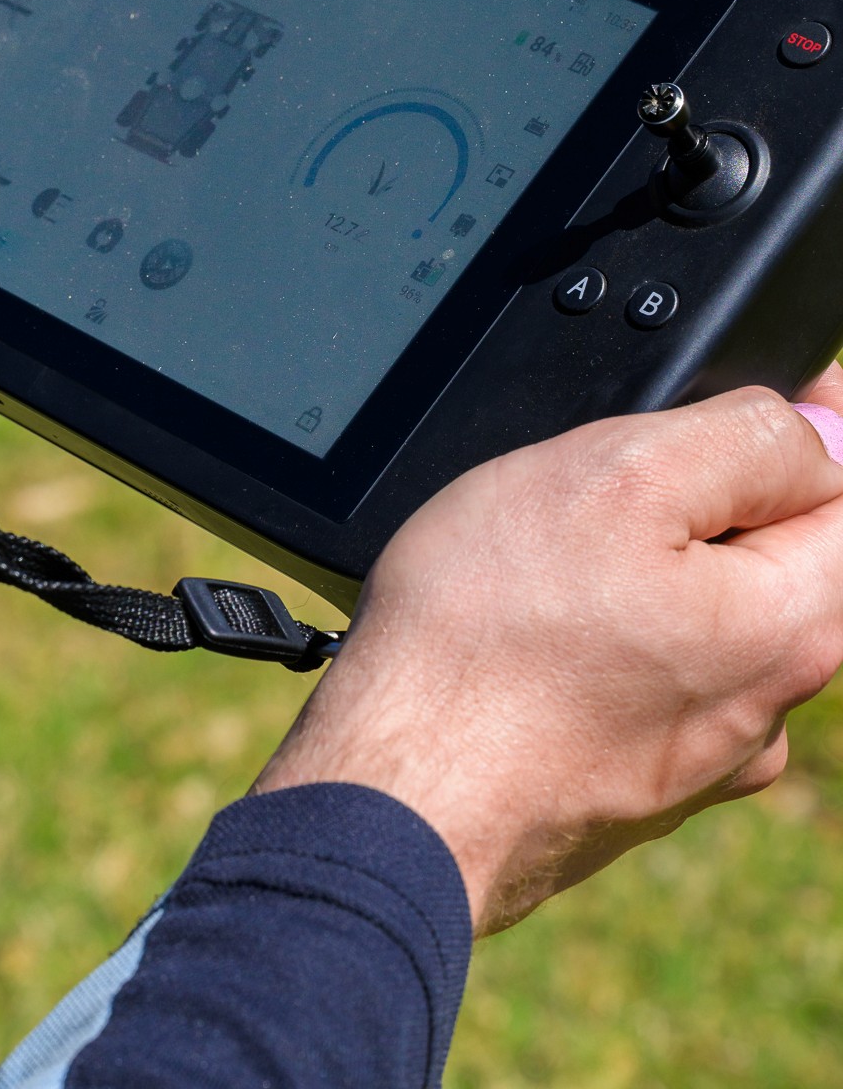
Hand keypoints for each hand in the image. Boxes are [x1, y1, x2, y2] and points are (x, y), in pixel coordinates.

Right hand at [255, 370, 842, 934]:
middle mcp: (769, 704)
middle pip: (780, 555)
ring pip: (704, 615)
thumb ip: (745, 441)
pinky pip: (642, 674)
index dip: (807, 425)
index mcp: (793, 625)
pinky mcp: (629, 779)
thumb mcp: (617, 476)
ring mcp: (700, 754)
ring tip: (548, 553)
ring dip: (650, 567)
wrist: (397, 793)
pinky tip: (533, 630)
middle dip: (707, 499)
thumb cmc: (488, 637)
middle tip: (600, 474)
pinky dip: (603, 636)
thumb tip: (822, 430)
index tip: (736, 403)